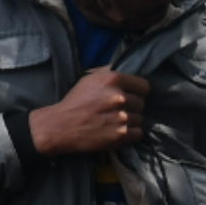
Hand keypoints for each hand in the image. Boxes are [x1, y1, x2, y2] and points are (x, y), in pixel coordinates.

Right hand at [29, 69, 149, 154]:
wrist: (61, 126)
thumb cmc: (75, 101)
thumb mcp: (89, 78)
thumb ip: (110, 71)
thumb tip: (128, 68)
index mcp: (113, 80)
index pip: (144, 86)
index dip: (138, 91)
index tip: (132, 95)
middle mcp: (119, 97)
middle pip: (141, 103)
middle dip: (131, 106)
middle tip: (117, 109)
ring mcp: (121, 117)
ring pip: (140, 119)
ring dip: (130, 121)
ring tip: (114, 121)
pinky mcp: (120, 135)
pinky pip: (138, 133)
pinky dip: (130, 133)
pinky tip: (117, 130)